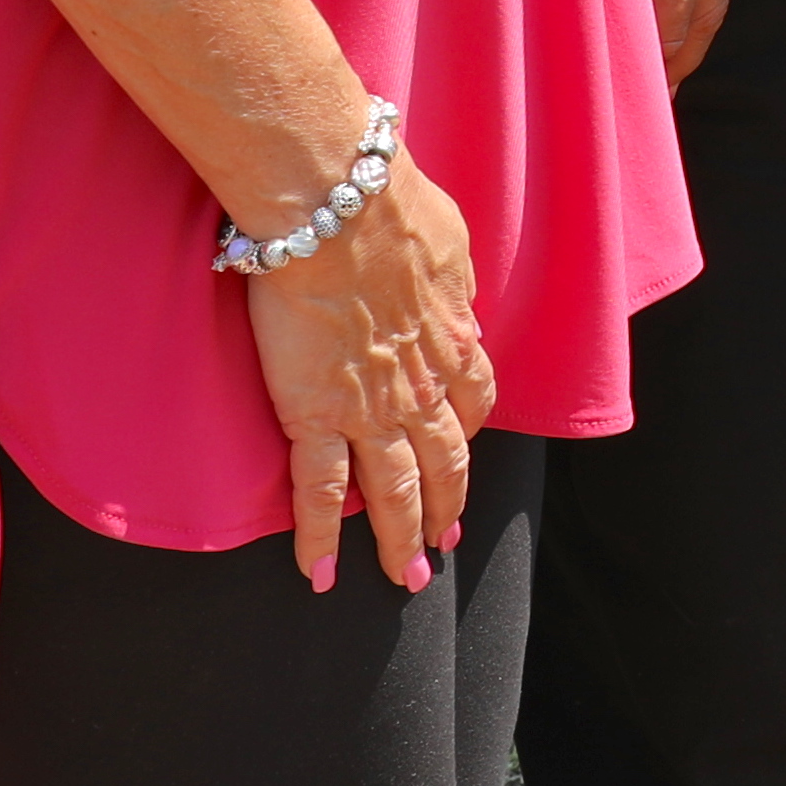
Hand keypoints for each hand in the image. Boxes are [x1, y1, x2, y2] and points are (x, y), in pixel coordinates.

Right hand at [247, 153, 491, 595]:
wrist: (339, 210)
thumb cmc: (389, 206)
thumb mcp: (447, 239)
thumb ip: (450, 276)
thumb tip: (452, 288)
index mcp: (451, 340)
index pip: (471, 399)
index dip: (467, 433)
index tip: (463, 452)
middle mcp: (420, 387)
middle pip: (443, 461)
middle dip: (447, 506)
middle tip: (443, 544)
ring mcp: (370, 409)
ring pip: (395, 490)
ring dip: (401, 538)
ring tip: (407, 578)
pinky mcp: (315, 416)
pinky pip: (320, 493)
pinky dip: (320, 539)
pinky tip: (321, 575)